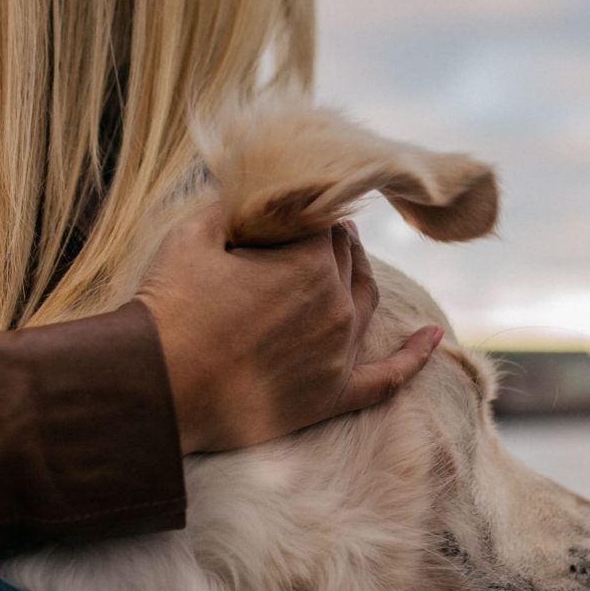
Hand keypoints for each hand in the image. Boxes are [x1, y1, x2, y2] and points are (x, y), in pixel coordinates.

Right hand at [135, 204, 442, 453]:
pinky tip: (433, 337)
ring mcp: (340, 353)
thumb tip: (242, 195)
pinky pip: (387, 377)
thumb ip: (227, 208)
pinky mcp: (333, 395)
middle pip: (347, 260)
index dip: (305, 215)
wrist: (156, 387)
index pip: (325, 222)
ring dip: (358, 278)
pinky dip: (414, 357)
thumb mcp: (192, 235)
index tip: (290, 214)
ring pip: (364, 303)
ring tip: (350, 262)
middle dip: (330, 244)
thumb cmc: (169, 307)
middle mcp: (336, 304)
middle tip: (309, 237)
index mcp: (311, 262)